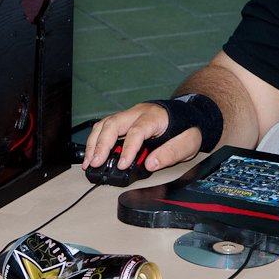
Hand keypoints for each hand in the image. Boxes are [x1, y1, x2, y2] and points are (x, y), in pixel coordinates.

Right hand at [83, 103, 201, 173]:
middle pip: (114, 124)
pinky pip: (104, 128)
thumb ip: (172, 152)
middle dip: (102, 144)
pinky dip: (95, 141)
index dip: (128, 149)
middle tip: (96, 163)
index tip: (122, 165)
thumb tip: (150, 164)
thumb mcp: (189, 141)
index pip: (137, 131)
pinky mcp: (123, 122)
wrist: (187, 114)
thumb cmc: (187, 128)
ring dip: (94, 143)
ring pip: (105, 124)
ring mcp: (129, 115)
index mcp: (155, 116)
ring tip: (89, 162)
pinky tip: (92, 156)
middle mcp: (138, 113)